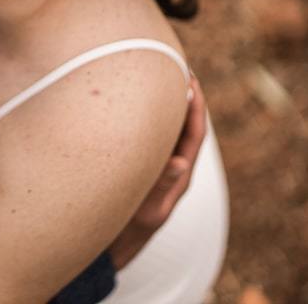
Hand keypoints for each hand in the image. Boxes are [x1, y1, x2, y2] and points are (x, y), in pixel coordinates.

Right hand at [108, 74, 206, 268]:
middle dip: (182, 95)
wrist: (113, 243)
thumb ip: (163, 187)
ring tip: (156, 74)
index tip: (191, 78)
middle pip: (183, 124)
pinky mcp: (141, 164)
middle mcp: (172, 165)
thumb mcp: (148, 210)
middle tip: (176, 64)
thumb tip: (181, 163)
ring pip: (166, 127)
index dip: (195, 105)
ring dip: (164, 102)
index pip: (194, 132)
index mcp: (180, 174)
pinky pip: (148, 134)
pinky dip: (145, 115)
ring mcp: (157, 164)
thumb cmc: (130, 228)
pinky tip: (131, 101)